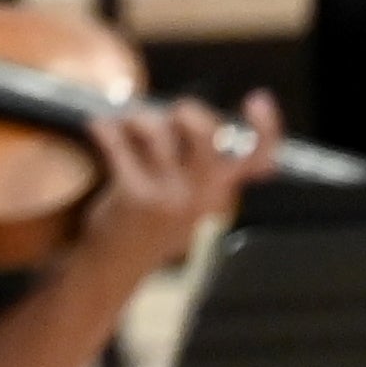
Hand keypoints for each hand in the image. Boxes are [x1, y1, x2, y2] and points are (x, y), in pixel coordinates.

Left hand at [72, 91, 260, 288]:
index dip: (265, 129)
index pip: (258, 161)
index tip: (259, 99)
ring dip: (134, 119)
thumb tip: (192, 111)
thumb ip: (202, 165)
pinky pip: (115, 139)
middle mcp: (201, 196)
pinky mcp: (133, 195)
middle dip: (182, 111)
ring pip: (154, 128)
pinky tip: (99, 131)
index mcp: (220, 194)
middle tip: (167, 119)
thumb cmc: (150, 225)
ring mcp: (168, 196)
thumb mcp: (190, 200)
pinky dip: (103, 128)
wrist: (115, 266)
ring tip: (125, 130)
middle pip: (204, 130)